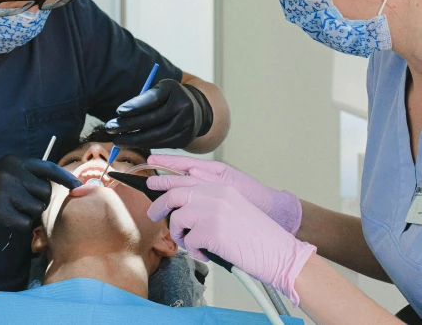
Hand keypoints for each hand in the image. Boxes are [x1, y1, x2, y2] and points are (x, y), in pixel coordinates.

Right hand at [0, 154, 81, 239]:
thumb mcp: (3, 172)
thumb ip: (26, 175)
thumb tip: (58, 185)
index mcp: (14, 161)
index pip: (48, 168)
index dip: (66, 178)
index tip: (80, 187)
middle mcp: (11, 172)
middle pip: (46, 192)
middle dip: (39, 201)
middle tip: (19, 203)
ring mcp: (5, 191)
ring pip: (36, 209)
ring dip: (27, 214)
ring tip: (8, 209)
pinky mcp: (0, 211)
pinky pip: (24, 224)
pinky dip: (17, 226)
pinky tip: (1, 219)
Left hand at [104, 79, 212, 149]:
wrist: (197, 110)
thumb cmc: (169, 97)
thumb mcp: (159, 90)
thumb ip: (143, 98)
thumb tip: (121, 114)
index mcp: (174, 89)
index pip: (153, 98)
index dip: (135, 106)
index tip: (118, 112)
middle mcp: (183, 106)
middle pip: (152, 119)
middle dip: (128, 125)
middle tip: (110, 128)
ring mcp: (186, 124)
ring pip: (155, 135)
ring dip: (133, 139)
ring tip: (117, 140)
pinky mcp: (185, 139)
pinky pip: (160, 144)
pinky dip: (144, 144)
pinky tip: (131, 143)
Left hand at [148, 181, 315, 305]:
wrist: (280, 253)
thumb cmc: (258, 237)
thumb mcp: (233, 208)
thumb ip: (209, 202)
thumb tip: (181, 209)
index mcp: (222, 186)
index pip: (185, 178)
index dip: (165, 181)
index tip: (151, 183)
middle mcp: (216, 194)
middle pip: (174, 194)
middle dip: (159, 205)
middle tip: (152, 215)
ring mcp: (213, 211)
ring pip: (178, 219)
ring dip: (179, 235)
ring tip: (192, 244)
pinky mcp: (211, 230)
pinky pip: (189, 241)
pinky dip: (195, 251)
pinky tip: (208, 253)